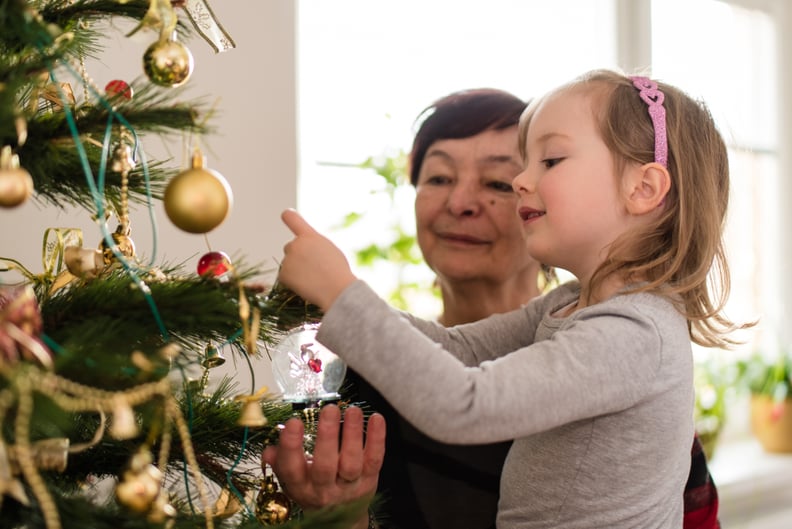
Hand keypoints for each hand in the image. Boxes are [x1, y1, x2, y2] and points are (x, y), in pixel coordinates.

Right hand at [262, 405, 385, 528]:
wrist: (342, 519)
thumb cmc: (314, 489)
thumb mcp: (294, 479)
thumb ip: (281, 461)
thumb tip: (268, 450)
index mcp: (301, 487)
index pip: (292, 469)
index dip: (291, 446)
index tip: (293, 421)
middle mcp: (324, 490)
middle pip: (325, 466)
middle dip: (327, 436)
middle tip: (329, 409)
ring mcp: (349, 487)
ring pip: (351, 462)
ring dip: (353, 434)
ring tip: (352, 410)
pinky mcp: (370, 480)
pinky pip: (374, 459)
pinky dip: (377, 439)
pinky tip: (377, 418)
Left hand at [279, 209, 356, 310]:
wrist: (337, 290)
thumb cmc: (339, 272)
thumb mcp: (330, 249)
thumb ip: (315, 245)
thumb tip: (309, 250)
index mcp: (309, 236)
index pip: (292, 218)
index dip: (289, 216)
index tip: (286, 214)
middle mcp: (296, 244)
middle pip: (291, 247)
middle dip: (298, 256)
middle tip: (314, 268)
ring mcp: (288, 260)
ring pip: (289, 263)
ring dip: (296, 270)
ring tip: (315, 279)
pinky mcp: (283, 275)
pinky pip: (286, 277)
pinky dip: (293, 282)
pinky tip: (307, 285)